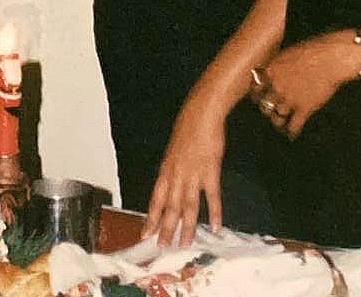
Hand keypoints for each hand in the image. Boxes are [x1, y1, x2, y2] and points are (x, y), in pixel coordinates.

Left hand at [143, 101, 228, 246]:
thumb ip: (173, 169)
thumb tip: (172, 183)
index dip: (150, 218)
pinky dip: (214, 213)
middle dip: (165, 229)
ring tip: (184, 245)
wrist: (200, 114)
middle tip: (162, 247)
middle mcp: (176, 175)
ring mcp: (193, 174)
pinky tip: (215, 228)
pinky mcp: (210, 171)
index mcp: (165, 170)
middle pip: (169, 207)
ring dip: (186, 227)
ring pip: (187, 206)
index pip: (155, 200)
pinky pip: (212, 196)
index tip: (145, 233)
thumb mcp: (173, 150)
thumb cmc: (187, 128)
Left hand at [253, 33, 354, 137]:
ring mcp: (289, 99)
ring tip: (281, 124)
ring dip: (278, 122)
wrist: (332, 56)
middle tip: (271, 111)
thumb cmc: (314, 49)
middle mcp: (276, 87)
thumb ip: (278, 66)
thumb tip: (274, 72)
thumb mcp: (287, 53)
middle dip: (267, 110)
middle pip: (264, 106)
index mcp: (270, 71)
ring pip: (277, 118)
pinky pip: (293, 126)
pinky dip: (291, 132)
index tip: (260, 98)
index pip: (254, 89)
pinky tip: (291, 135)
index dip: (257, 96)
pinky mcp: (304, 108)